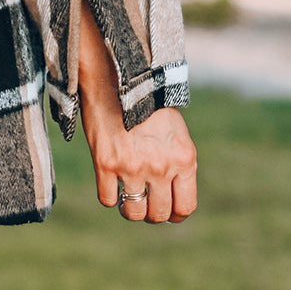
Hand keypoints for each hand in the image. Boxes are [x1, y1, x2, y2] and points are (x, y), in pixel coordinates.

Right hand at [74, 0, 196, 222]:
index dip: (175, 214)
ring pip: (133, 213)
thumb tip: (171, 195)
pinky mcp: (105, 163)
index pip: (185, 207)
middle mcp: (161, 167)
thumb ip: (176, 163)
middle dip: (151, 212)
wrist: (117, 74)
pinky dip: (108, 195)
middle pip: (159, 214)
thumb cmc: (147, 103)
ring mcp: (133, 167)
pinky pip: (107, 199)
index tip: (167, 210)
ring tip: (126, 194)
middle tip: (144, 199)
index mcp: (184, 159)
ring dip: (130, 208)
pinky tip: (109, 180)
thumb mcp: (174, 133)